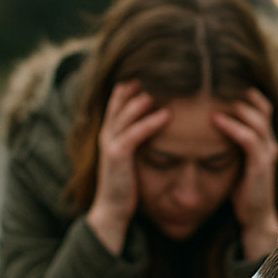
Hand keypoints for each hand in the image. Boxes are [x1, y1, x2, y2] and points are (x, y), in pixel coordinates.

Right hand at [86, 81, 171, 254]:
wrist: (113, 210)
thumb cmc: (128, 183)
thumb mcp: (135, 155)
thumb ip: (143, 137)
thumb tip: (165, 120)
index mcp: (112, 128)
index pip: (122, 94)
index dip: (138, 79)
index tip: (162, 68)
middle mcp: (108, 130)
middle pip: (122, 94)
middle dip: (143, 80)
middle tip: (167, 67)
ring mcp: (110, 141)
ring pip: (128, 110)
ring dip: (148, 96)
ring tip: (169, 83)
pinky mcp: (118, 155)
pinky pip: (135, 133)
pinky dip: (151, 122)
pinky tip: (168, 115)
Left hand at [212, 87, 277, 259]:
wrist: (254, 217)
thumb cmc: (241, 190)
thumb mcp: (235, 161)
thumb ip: (228, 143)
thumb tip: (206, 125)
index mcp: (265, 139)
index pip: (261, 105)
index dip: (245, 91)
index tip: (219, 81)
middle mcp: (270, 142)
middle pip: (262, 105)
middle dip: (240, 91)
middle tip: (215, 80)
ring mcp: (267, 152)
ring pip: (256, 118)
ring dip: (235, 105)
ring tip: (214, 95)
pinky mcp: (260, 164)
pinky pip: (248, 138)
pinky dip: (232, 126)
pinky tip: (214, 120)